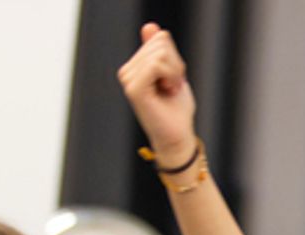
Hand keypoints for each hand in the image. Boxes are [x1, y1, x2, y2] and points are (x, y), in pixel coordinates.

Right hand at [117, 23, 197, 166]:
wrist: (177, 137)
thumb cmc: (176, 110)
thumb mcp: (172, 72)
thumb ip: (160, 50)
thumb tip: (150, 27)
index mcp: (134, 66)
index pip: (159, 38)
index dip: (175, 57)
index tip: (174, 79)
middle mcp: (127, 71)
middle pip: (160, 43)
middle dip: (175, 64)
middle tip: (173, 86)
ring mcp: (128, 79)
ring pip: (160, 53)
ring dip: (174, 72)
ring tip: (170, 90)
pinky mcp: (134, 88)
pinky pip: (156, 64)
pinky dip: (170, 76)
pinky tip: (168, 91)